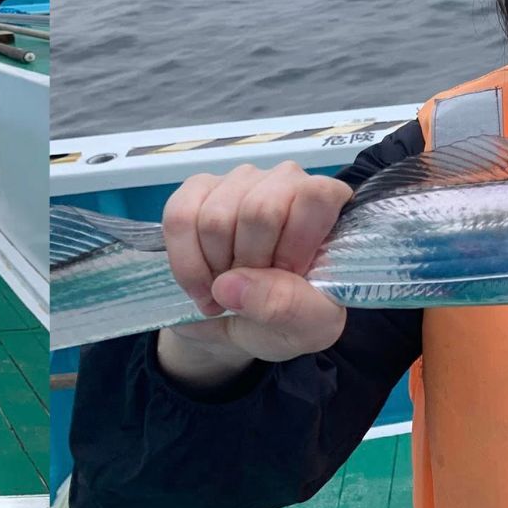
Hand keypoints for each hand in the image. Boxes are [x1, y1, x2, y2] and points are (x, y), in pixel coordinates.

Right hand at [156, 162, 352, 379]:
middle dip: (249, 265)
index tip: (287, 276)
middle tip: (254, 289)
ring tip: (227, 290)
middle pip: (259, 210)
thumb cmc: (286, 319)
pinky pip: (179, 218)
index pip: (315, 196)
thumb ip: (288, 306)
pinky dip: (185, 263)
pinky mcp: (197, 189)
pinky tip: (201, 284)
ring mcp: (238, 180)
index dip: (294, 244)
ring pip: (215, 218)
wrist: (238, 324)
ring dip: (215, 269)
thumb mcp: (308, 327)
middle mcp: (286, 180)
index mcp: (328, 205)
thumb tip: (232, 285)